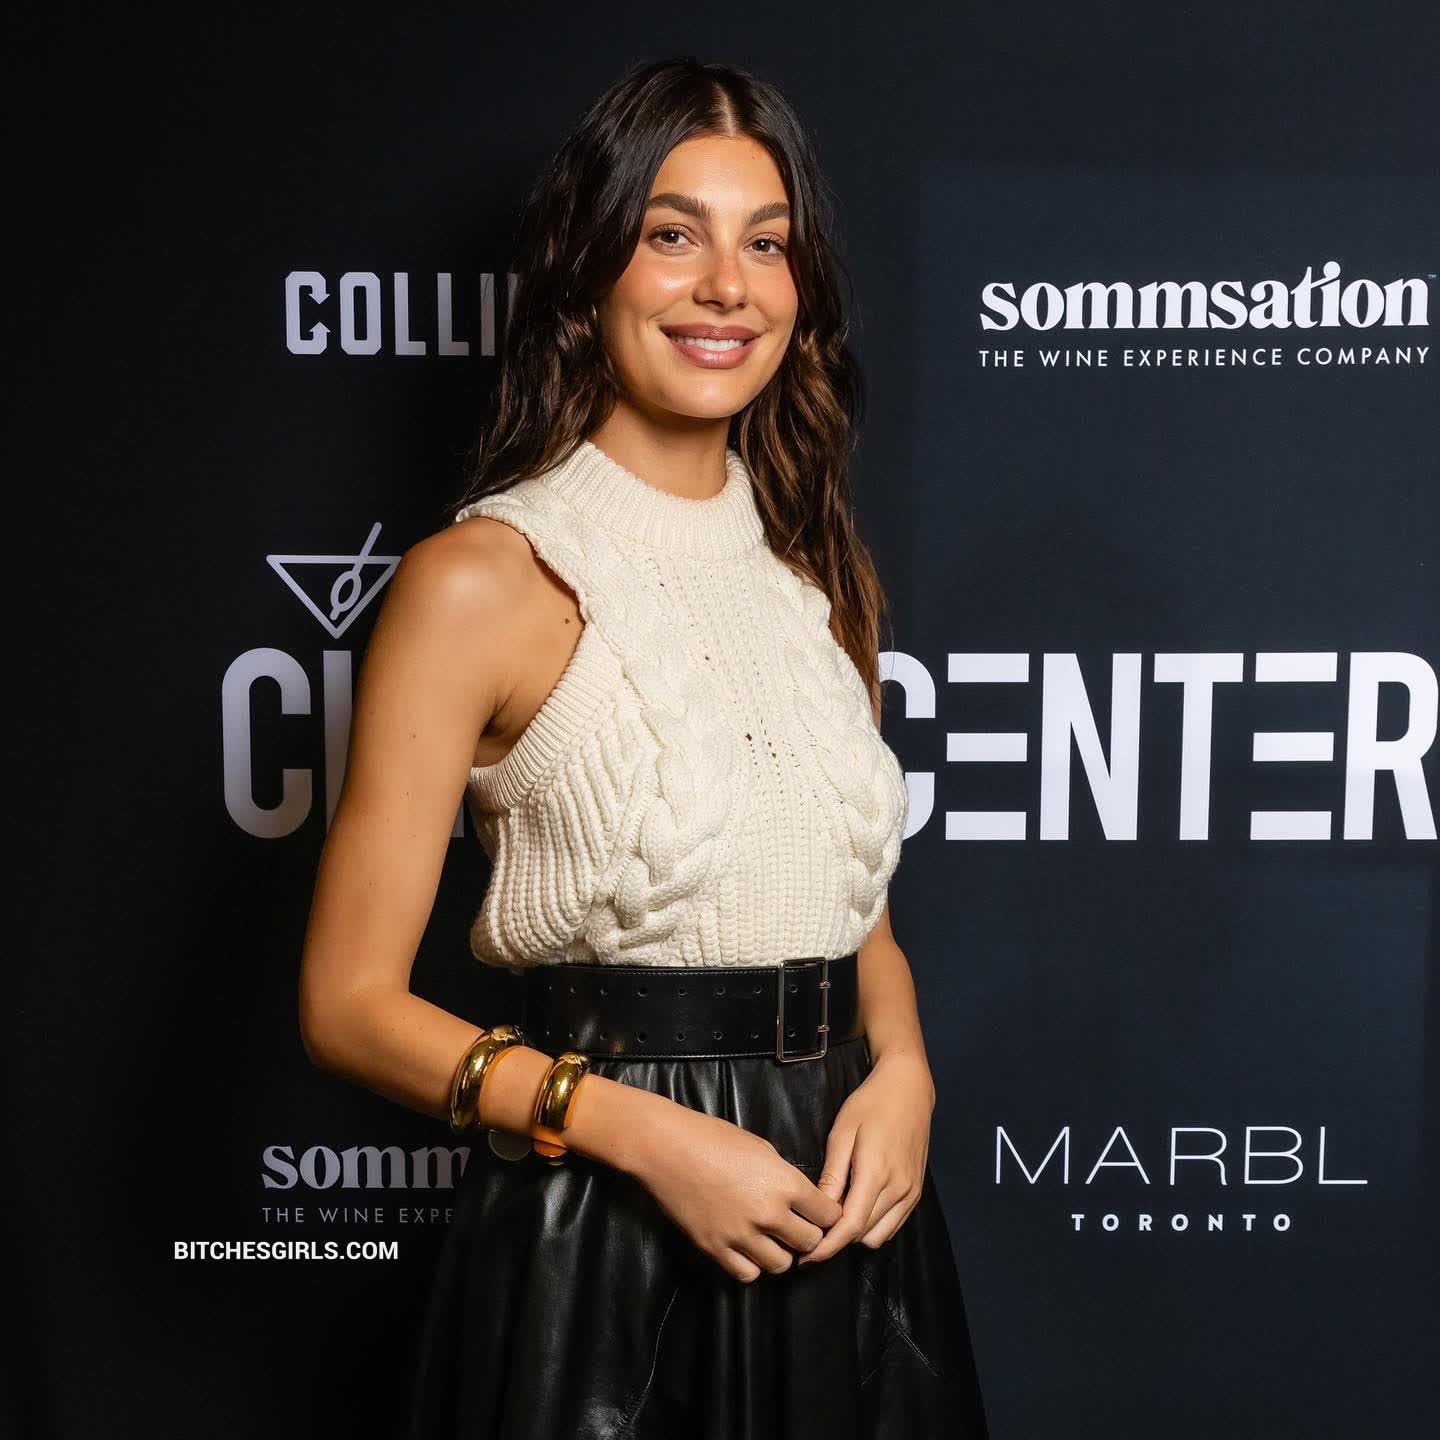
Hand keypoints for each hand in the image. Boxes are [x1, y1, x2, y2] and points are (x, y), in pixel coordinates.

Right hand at [623, 1090, 843, 1283]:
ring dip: (781, 1253)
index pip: (828, 1215)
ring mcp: (741, 1234)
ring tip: (771, 1239)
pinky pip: (747, 1274)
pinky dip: (751, 1265)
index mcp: (785, 1183)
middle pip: (810, 1243)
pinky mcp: (716, 1248)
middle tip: (797, 1227)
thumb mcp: (761, 1148)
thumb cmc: (713, 1137)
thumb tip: (798, 1199)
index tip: (820, 1214)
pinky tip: (747, 1248)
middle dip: (808, 1235)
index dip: (827, 1214)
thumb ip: (785, 1177)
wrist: (667, 1147)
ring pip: (781, 1265)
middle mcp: (768, 1213)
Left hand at [797, 1050, 935, 1264]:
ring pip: (880, 1236)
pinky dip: (873, 1227)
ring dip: (856, 1237)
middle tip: (812, 1236)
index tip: (807, 1257)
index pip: (850, 1226)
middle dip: (837, 1242)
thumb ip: (832, 1174)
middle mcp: (898, 1188)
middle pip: (863, 1235)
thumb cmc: (871, 1104)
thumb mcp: (843, 1133)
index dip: (827, 1247)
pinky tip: (856, 1213)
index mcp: (876, 1173)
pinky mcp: (916, 1191)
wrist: (908, 1089)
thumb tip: (819, 1209)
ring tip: (833, 1224)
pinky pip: (893, 1224)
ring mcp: (911, 1192)